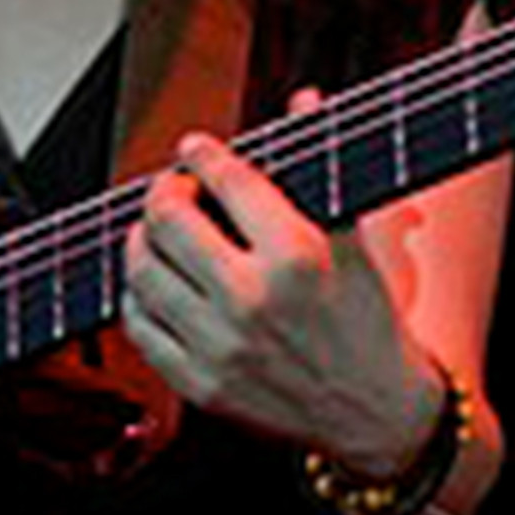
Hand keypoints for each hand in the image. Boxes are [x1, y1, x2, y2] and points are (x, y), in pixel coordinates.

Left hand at [121, 107, 438, 469]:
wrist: (376, 414)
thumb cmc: (370, 325)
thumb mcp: (356, 240)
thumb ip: (319, 170)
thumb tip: (304, 101)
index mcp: (300, 256)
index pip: (230, 181)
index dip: (204, 155)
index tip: (196, 149)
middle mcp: (254, 300)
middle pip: (168, 219)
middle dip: (165, 191)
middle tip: (174, 189)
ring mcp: (221, 346)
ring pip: (141, 270)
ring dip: (142, 239)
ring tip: (158, 233)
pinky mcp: (201, 385)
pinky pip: (139, 327)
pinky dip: (137, 296)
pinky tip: (156, 284)